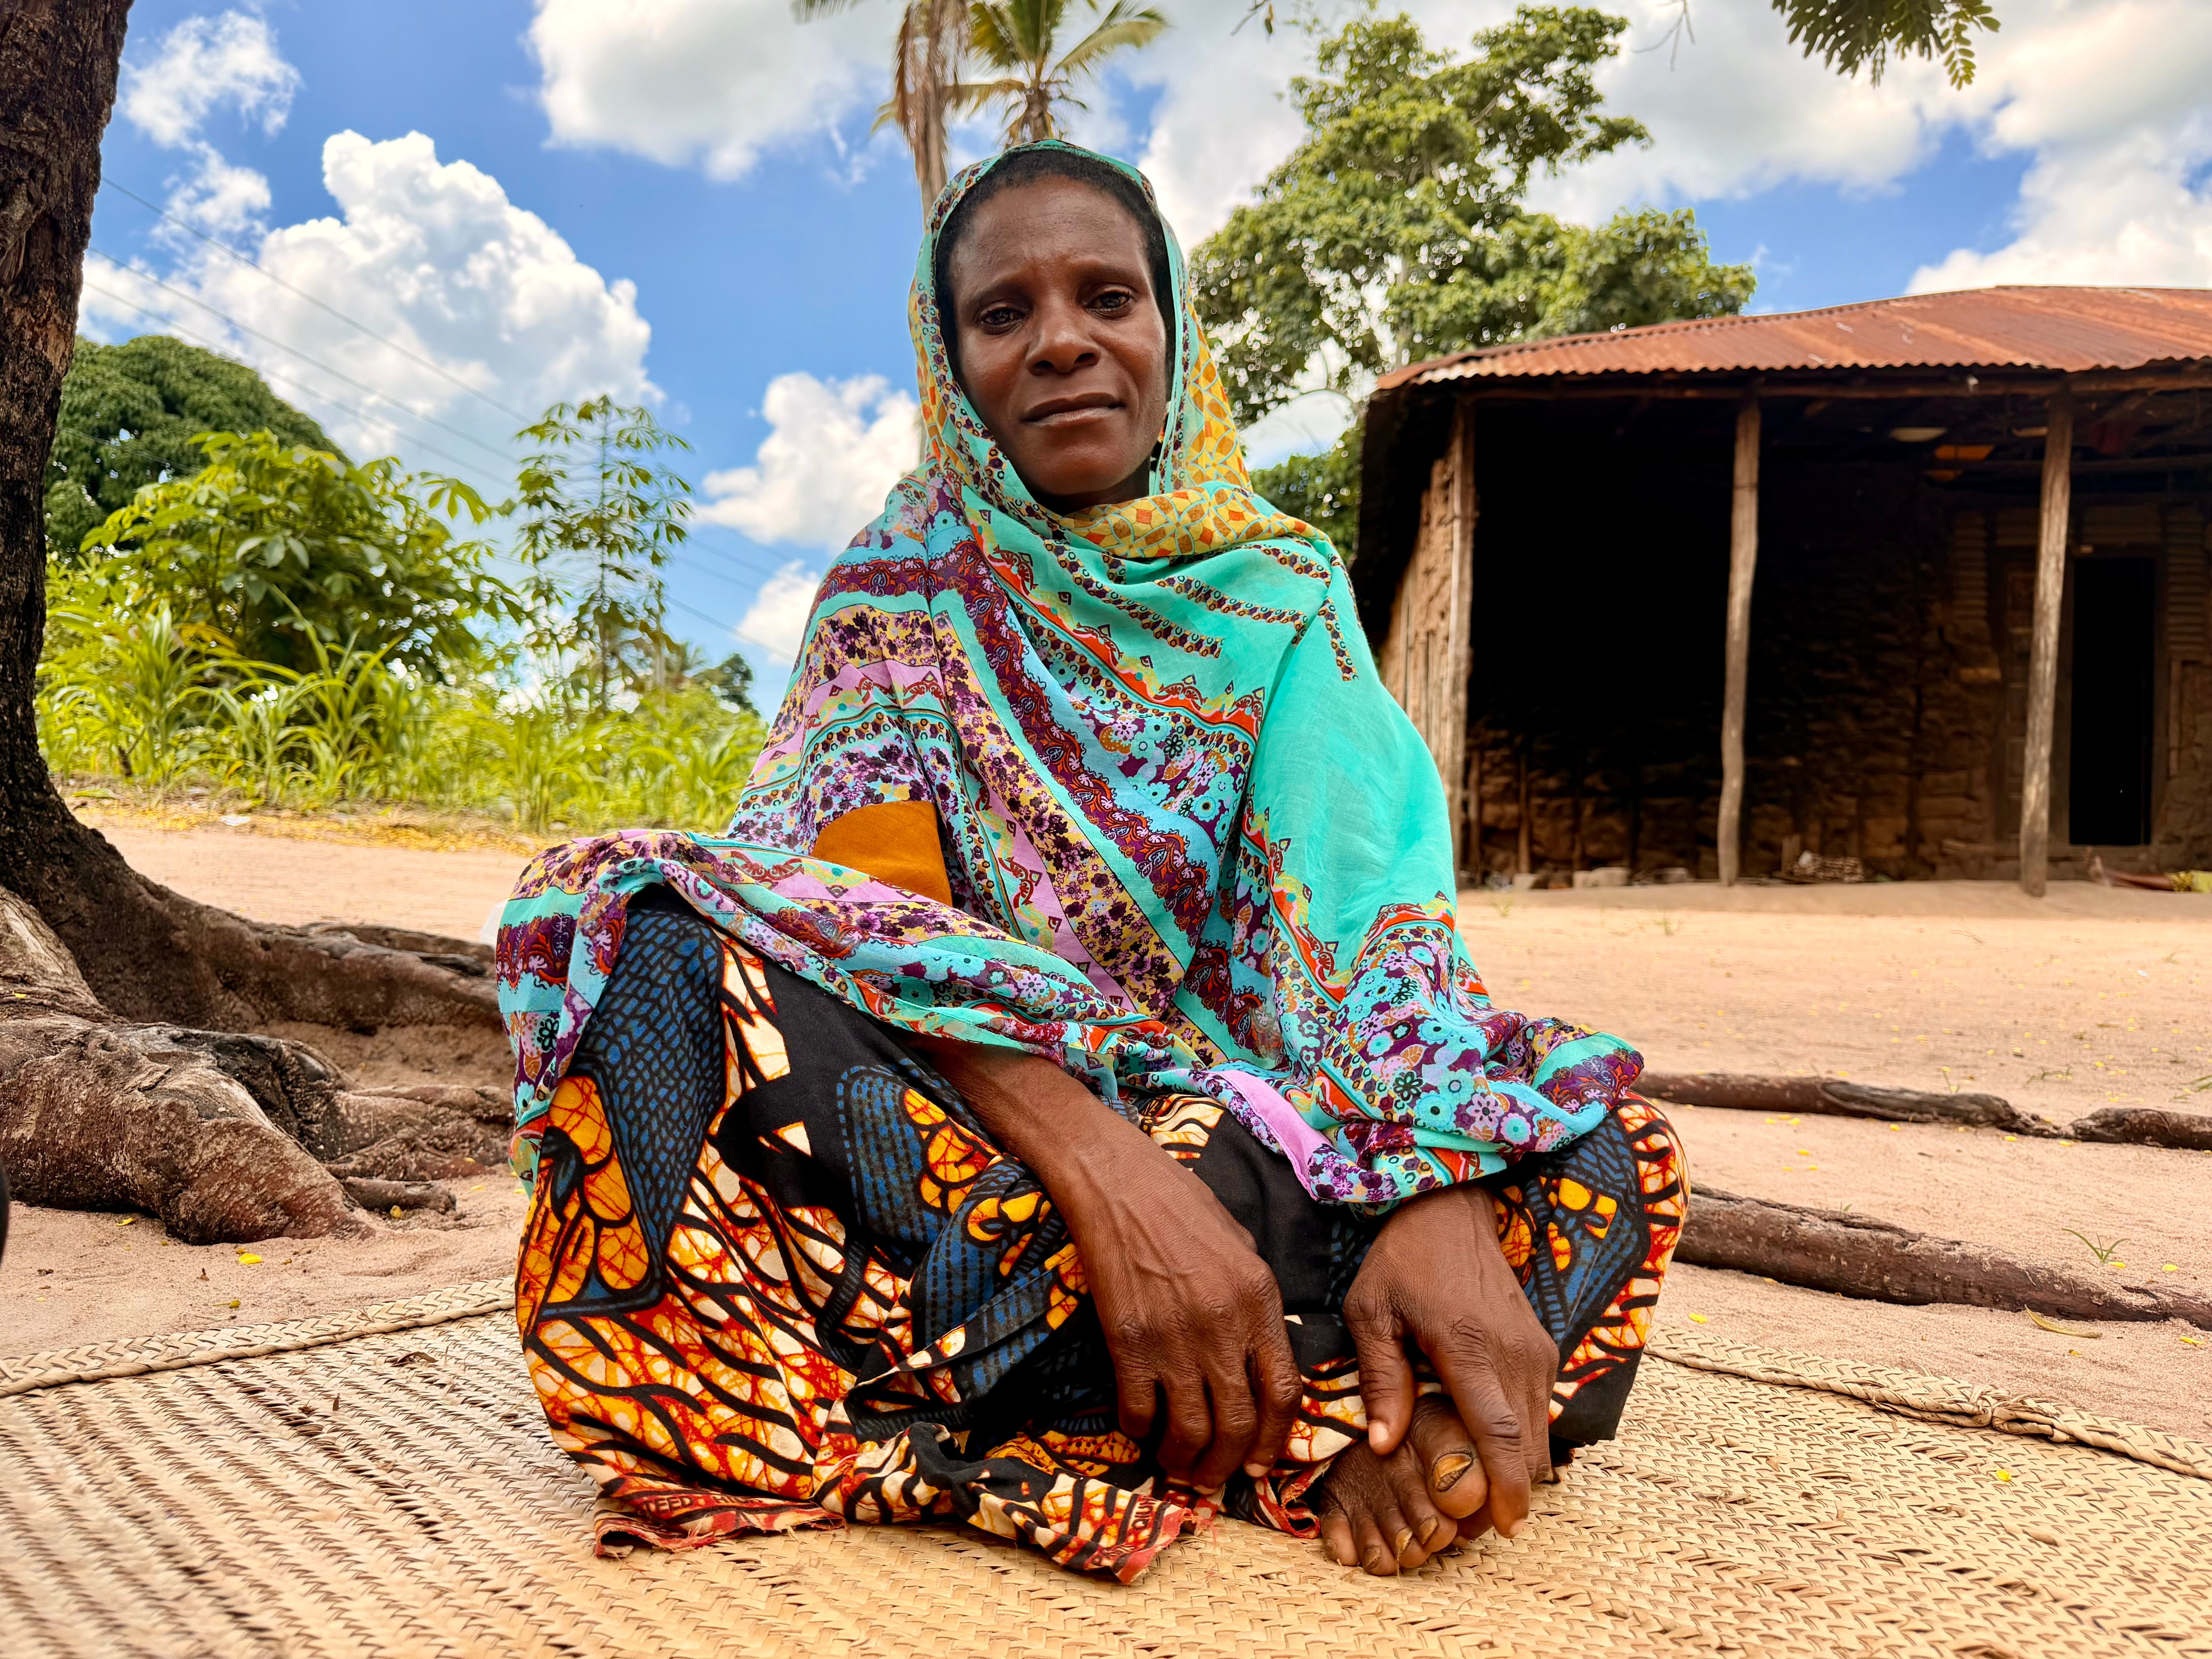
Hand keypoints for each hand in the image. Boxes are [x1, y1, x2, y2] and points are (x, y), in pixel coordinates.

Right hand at [911, 1041, 1301, 1489]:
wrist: (1117, 1181)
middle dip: (1230, 1465)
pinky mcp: (1127, 1340)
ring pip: (1191, 1430)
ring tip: (1178, 1465)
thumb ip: (1257, 1305)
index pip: (1285, 1394)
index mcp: (1260, 1300)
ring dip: (1186, 1460)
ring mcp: (1174, 1337)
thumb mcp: (1242, 1247)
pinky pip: (1139, 1411)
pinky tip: (1141, 1430)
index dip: (1276, 1442)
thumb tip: (1262, 1358)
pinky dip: (1141, 1432)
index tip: (1262, 1463)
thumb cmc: (1181, 1205)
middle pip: (1240, 1425)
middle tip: (1216, 1476)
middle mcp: (1223, 1326)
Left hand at [1341, 1184, 1557, 1538]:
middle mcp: (1514, 1353)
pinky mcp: (1540, 1347)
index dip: (1503, 1486)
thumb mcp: (1371, 1311)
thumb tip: (1385, 1447)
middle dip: (1507, 1494)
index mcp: (1469, 1346)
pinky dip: (1519, 1440)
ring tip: (1474, 1496)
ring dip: (1515, 1470)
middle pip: (1527, 1444)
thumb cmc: (1402, 1260)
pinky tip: (1486, 1452)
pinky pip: (1537, 1408)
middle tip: (1470, 1527)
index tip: (1498, 1526)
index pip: (1499, 1432)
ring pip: (1538, 1431)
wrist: (1450, 1210)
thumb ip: (1382, 1378)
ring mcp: (1534, 1349)